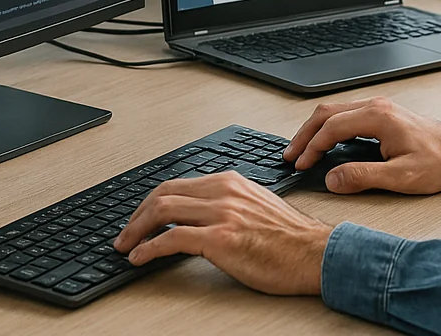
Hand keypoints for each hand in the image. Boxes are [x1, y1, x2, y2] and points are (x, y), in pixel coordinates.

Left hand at [112, 172, 333, 294]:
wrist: (316, 254)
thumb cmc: (291, 239)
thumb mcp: (256, 206)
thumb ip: (228, 204)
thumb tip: (199, 217)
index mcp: (230, 182)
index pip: (177, 184)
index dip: (151, 201)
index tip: (139, 217)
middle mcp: (223, 192)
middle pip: (163, 193)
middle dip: (137, 214)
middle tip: (124, 232)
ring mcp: (221, 214)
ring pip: (162, 211)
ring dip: (135, 230)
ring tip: (125, 245)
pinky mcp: (220, 239)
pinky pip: (171, 239)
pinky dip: (149, 248)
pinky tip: (140, 257)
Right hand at [284, 96, 440, 194]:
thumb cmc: (437, 163)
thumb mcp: (401, 176)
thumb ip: (363, 177)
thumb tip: (332, 179)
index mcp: (377, 118)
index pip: (331, 128)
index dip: (312, 147)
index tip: (301, 164)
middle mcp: (375, 106)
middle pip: (326, 113)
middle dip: (305, 135)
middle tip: (291, 155)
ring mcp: (377, 107)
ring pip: (333, 111)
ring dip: (314, 129)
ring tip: (301, 149)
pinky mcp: (380, 114)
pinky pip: (344, 114)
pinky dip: (327, 127)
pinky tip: (323, 141)